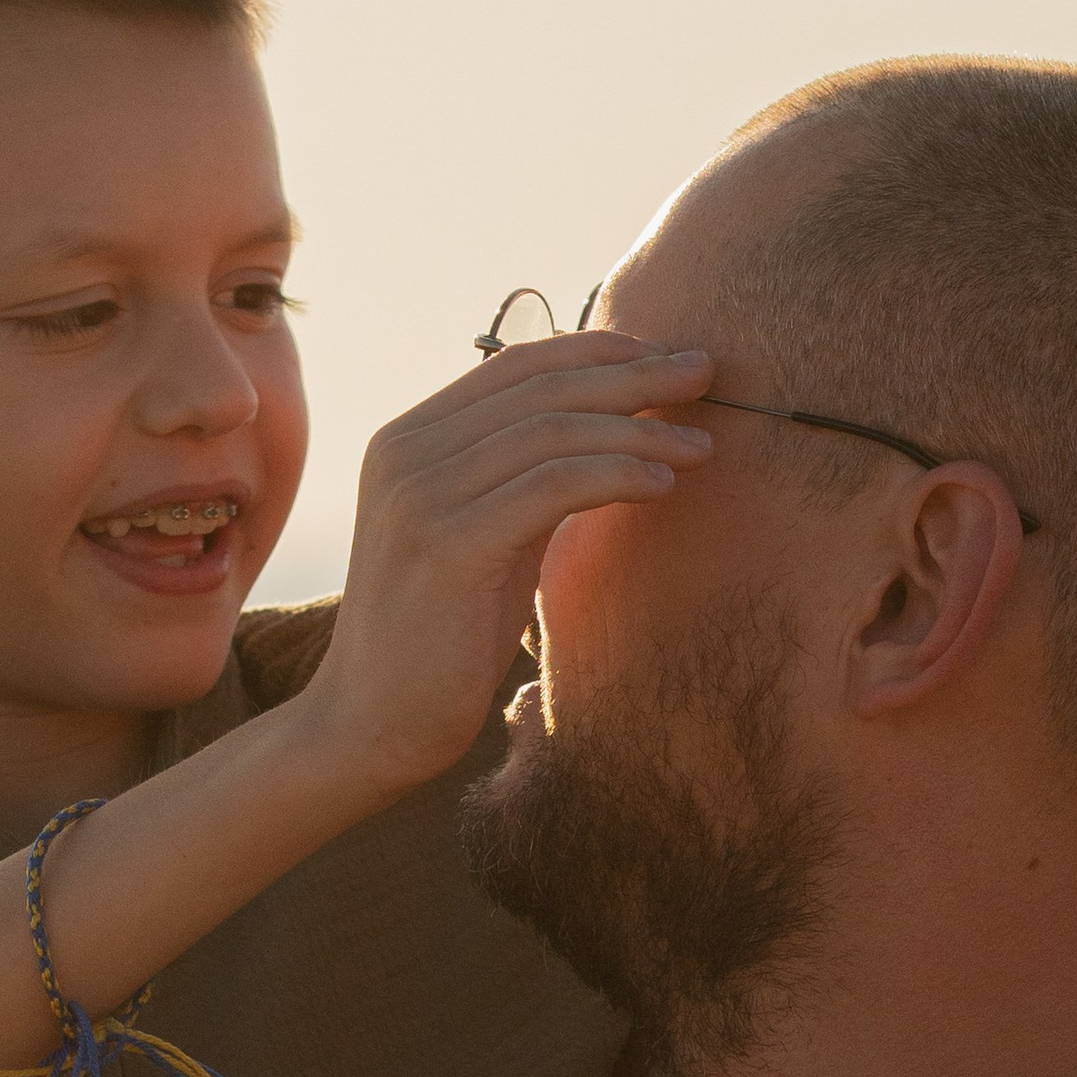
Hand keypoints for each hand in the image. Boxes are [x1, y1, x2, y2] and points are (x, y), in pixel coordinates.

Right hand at [296, 332, 713, 801]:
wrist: (371, 725)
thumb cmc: (440, 642)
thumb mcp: (483, 537)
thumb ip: (522, 479)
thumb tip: (610, 433)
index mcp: (409, 439)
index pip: (516, 364)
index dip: (600, 351)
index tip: (667, 357)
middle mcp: (406, 452)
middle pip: (541, 386)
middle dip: (634, 374)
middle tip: (705, 370)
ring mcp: (420, 494)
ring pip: (552, 431)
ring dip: (638, 431)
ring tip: (699, 447)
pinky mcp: (445, 544)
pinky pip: (550, 487)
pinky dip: (615, 475)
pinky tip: (661, 487)